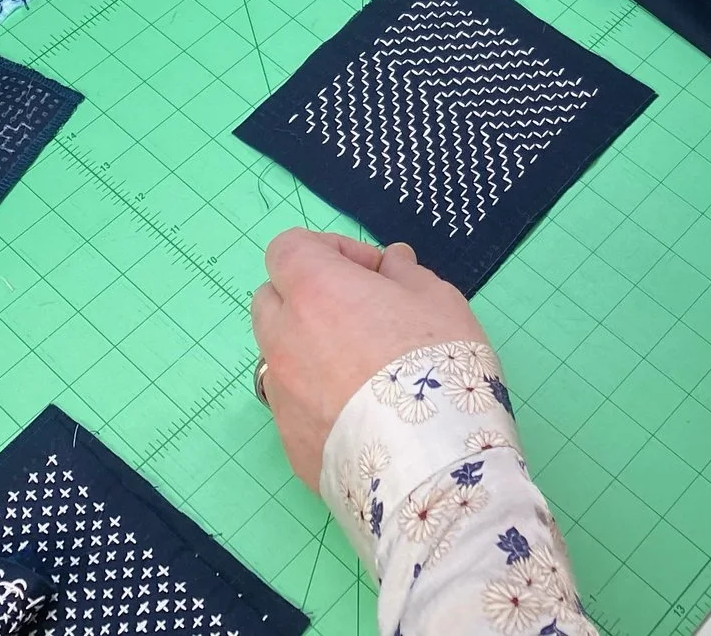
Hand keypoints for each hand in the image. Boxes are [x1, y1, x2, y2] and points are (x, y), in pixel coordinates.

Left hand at [250, 229, 487, 485]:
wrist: (429, 461)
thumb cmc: (435, 365)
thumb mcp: (438, 299)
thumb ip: (406, 274)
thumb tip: (391, 263)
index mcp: (314, 290)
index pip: (289, 248)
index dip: (328, 251)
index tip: (369, 273)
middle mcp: (284, 337)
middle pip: (272, 299)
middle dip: (308, 297)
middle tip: (360, 316)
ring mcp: (281, 393)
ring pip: (278, 355)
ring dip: (307, 348)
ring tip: (359, 369)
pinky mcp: (289, 441)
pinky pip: (292, 404)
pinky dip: (315, 397)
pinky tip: (360, 413)